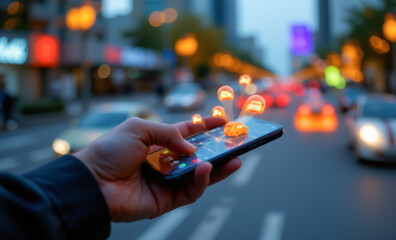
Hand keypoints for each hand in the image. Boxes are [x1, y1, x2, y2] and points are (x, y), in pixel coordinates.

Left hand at [74, 116, 240, 221]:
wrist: (93, 182)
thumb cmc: (110, 151)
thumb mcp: (138, 129)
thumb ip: (169, 133)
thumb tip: (192, 149)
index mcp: (158, 142)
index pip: (187, 134)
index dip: (205, 127)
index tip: (223, 122)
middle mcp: (166, 161)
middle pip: (199, 155)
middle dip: (219, 149)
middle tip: (237, 142)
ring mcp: (168, 181)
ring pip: (200, 175)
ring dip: (218, 167)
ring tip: (233, 158)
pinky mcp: (167, 200)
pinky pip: (190, 192)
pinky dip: (201, 181)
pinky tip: (206, 169)